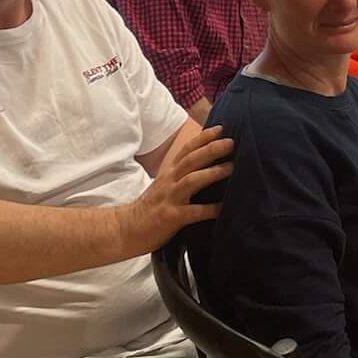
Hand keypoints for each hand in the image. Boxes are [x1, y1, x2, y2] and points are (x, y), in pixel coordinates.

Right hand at [127, 122, 233, 250]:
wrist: (126, 229)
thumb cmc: (150, 208)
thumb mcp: (165, 186)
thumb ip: (182, 176)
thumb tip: (207, 167)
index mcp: (169, 173)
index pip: (186, 150)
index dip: (203, 138)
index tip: (220, 128)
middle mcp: (170, 182)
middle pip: (191, 160)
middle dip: (211, 149)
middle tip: (231, 142)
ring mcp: (170, 198)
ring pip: (192, 180)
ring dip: (212, 173)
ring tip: (231, 168)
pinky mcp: (171, 217)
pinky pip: (193, 212)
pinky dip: (209, 209)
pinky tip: (223, 208)